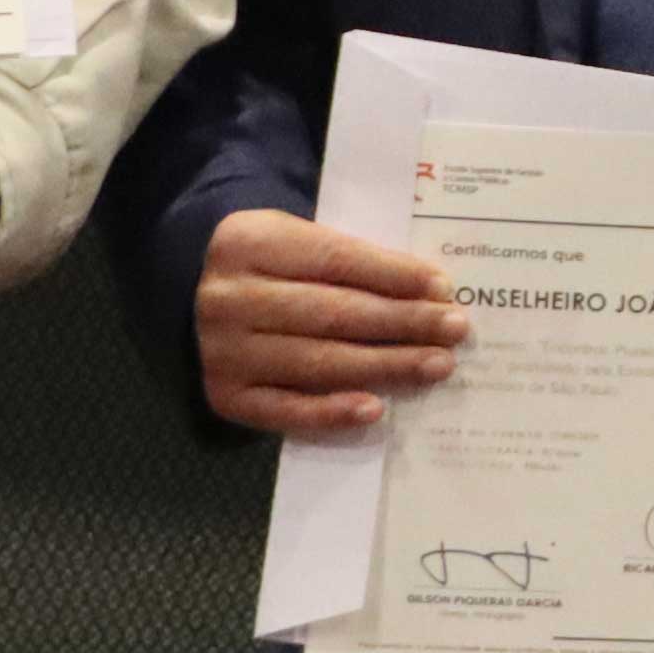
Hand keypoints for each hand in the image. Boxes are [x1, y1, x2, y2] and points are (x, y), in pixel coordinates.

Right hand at [193, 209, 462, 438]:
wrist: (197, 298)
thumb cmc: (274, 267)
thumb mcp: (298, 240)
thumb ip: (352, 258)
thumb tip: (432, 292)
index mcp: (250, 242)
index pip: (336, 260)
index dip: (394, 276)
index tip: (444, 288)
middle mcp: (228, 297)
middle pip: (332, 313)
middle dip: (403, 322)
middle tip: (456, 329)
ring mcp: (223, 351)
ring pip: (317, 362)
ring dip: (386, 366)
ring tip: (437, 365)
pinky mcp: (225, 395)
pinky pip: (285, 411)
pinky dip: (332, 412)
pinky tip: (376, 409)